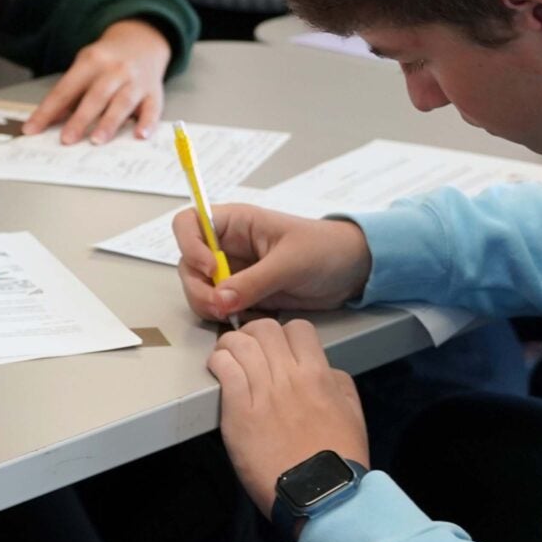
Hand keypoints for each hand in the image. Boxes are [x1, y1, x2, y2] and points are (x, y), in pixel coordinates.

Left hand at [25, 20, 170, 144]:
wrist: (142, 41)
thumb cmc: (107, 60)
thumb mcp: (84, 67)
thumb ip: (69, 94)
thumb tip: (46, 122)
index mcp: (91, 61)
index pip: (65, 89)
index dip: (48, 110)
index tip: (32, 129)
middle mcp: (115, 70)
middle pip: (96, 96)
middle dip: (80, 119)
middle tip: (66, 139)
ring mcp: (136, 81)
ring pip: (122, 102)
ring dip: (109, 123)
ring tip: (97, 140)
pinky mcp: (154, 92)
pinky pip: (152, 108)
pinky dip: (147, 123)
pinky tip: (140, 135)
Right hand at [171, 205, 372, 321]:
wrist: (353, 270)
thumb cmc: (325, 249)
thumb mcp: (290, 262)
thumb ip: (253, 281)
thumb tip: (220, 299)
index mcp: (236, 223)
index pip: (189, 223)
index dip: (190, 245)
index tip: (209, 267)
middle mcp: (227, 246)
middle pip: (189, 263)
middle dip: (198, 287)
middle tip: (220, 306)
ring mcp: (234, 271)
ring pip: (200, 288)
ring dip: (208, 304)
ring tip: (233, 315)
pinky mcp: (243, 294)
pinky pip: (219, 306)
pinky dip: (224, 316)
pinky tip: (245, 319)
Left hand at [206, 318, 367, 519]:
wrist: (320, 496)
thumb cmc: (338, 460)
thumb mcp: (353, 413)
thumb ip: (337, 382)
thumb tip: (321, 367)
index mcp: (319, 375)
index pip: (298, 328)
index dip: (285, 333)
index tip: (276, 347)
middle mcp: (290, 377)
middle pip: (264, 329)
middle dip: (254, 334)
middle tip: (248, 350)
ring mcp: (263, 393)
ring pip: (240, 343)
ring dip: (230, 344)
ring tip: (227, 356)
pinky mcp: (239, 412)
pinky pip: (224, 369)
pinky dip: (218, 362)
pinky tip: (218, 369)